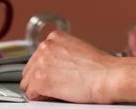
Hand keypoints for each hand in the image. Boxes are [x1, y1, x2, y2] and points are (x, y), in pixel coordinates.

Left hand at [20, 30, 135, 103]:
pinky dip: (41, 98)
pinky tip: (57, 95)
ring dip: (40, 88)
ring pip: (27, 83)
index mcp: (54, 37)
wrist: (107, 76)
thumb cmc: (101, 67)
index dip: (46, 68)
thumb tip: (55, 65)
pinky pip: (31, 95)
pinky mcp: (40, 81)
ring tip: (59, 89)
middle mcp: (45, 47)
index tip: (53, 74)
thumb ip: (61, 53)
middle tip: (56, 84)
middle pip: (29, 69)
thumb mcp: (78, 48)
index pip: (37, 56)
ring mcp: (40, 63)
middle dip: (40, 78)